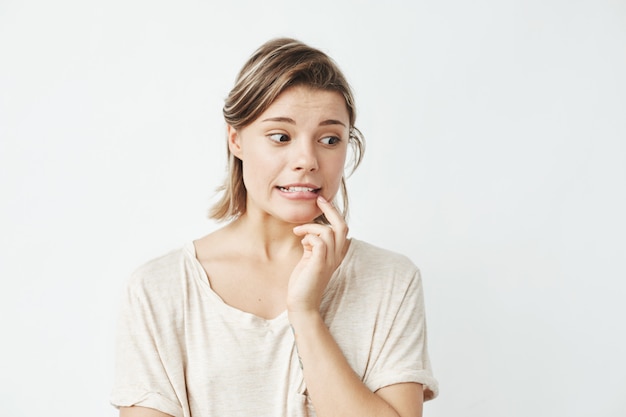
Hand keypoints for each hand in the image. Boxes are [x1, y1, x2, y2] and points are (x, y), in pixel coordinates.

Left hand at [287, 195, 348, 313]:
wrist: (301, 304)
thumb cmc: (303, 283)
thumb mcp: (309, 259)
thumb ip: (312, 246)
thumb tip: (307, 233)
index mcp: (335, 254)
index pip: (342, 228)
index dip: (333, 212)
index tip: (321, 201)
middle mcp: (336, 256)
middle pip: (341, 225)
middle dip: (330, 209)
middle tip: (318, 200)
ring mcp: (329, 260)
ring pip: (328, 231)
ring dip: (310, 227)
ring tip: (298, 231)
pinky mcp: (319, 264)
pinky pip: (319, 241)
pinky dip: (308, 236)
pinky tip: (300, 240)